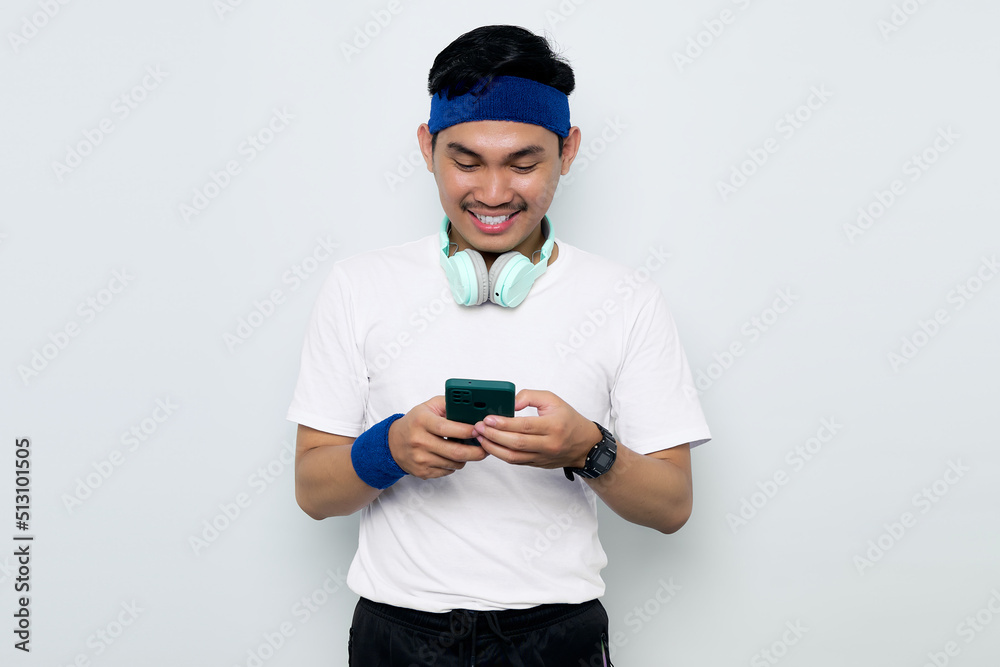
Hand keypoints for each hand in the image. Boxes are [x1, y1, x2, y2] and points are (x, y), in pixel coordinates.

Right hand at [388, 395, 488, 478]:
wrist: (393, 443)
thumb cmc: (415, 423)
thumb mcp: (429, 407)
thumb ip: (449, 404)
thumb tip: (471, 408)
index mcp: (421, 422)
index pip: (447, 428)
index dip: (465, 430)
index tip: (478, 429)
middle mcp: (419, 441)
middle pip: (455, 451)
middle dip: (476, 451)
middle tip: (485, 446)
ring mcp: (420, 459)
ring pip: (454, 463)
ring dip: (466, 457)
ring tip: (469, 449)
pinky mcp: (423, 472)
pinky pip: (448, 471)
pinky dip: (455, 464)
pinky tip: (453, 456)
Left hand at [472, 389, 601, 468]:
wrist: (584, 445)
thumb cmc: (568, 420)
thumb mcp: (552, 400)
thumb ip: (530, 396)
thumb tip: (510, 403)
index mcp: (553, 426)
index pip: (524, 426)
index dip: (503, 423)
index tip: (488, 419)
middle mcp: (548, 444)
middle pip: (515, 443)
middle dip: (493, 435)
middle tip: (479, 427)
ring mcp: (542, 457)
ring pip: (513, 456)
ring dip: (493, 447)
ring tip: (480, 437)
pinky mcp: (536, 464)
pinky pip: (515, 461)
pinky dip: (500, 454)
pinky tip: (491, 445)